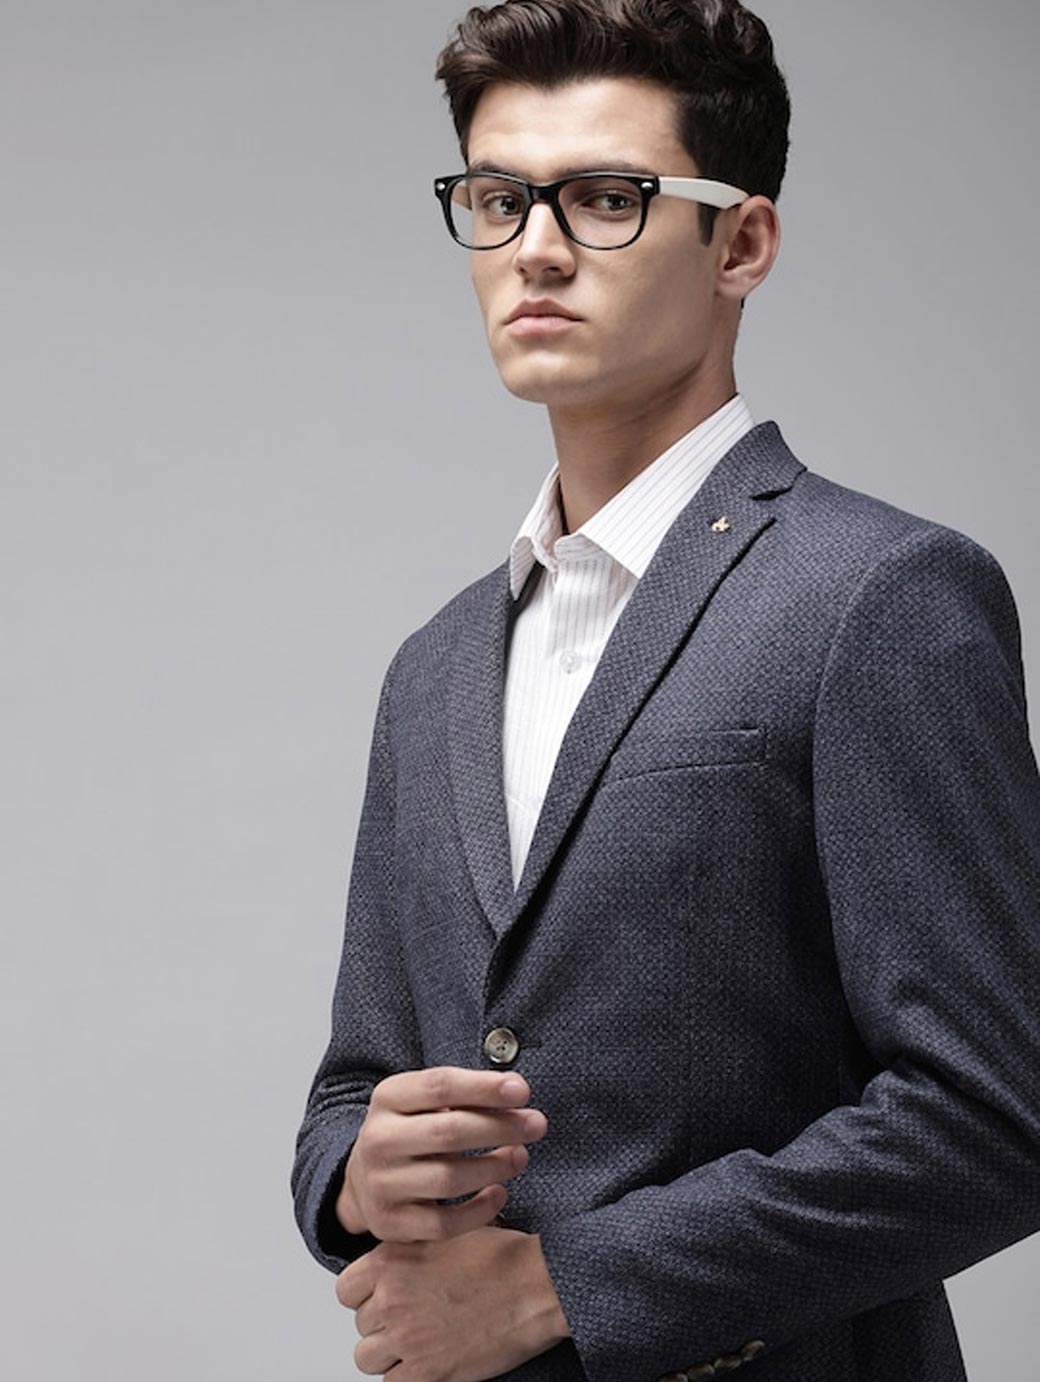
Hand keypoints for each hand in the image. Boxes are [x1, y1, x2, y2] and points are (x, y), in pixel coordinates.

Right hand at [336, 1066, 548, 1241]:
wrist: (363, 1180)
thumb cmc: (411, 1131)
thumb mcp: (424, 1102)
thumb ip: (465, 1095)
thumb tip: (515, 1092)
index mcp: (387, 1098)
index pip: (439, 1086)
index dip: (484, 1087)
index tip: (521, 1091)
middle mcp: (378, 1140)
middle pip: (447, 1132)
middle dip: (499, 1127)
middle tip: (535, 1124)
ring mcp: (382, 1184)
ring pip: (448, 1179)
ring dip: (494, 1167)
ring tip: (520, 1156)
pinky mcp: (391, 1224)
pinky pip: (444, 1224)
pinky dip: (479, 1211)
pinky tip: (499, 1193)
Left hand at [336, 1224, 570, 1379]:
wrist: (533, 1285)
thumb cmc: (500, 1257)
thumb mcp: (444, 1234)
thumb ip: (410, 1250)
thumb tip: (395, 1263)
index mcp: (392, 1260)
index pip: (345, 1289)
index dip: (363, 1294)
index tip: (380, 1297)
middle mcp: (392, 1297)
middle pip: (360, 1323)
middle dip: (382, 1323)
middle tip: (412, 1318)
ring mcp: (406, 1336)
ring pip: (367, 1357)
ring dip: (388, 1353)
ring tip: (415, 1344)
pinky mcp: (427, 1370)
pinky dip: (406, 1376)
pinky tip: (427, 1362)